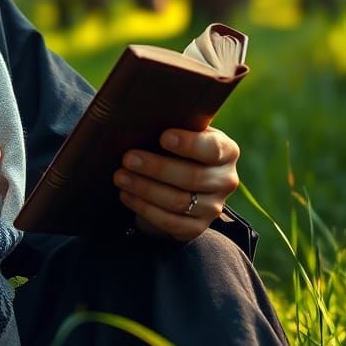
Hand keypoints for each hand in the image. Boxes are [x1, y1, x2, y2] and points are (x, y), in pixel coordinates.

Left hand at [113, 126, 239, 241]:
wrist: (173, 177)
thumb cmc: (172, 146)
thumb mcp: (177, 131)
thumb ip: (169, 124)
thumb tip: (139, 117)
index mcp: (226, 151)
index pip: (213, 149)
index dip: (190, 144)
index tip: (164, 137)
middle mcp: (225, 180)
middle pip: (193, 177)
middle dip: (157, 168)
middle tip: (128, 158)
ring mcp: (213, 207)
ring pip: (179, 201)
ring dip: (145, 189)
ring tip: (120, 176)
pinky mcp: (196, 227)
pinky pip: (171, 222)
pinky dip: (145, 208)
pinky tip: (126, 195)